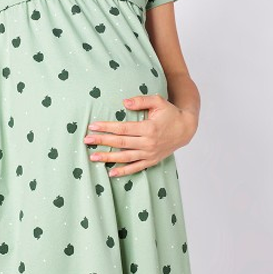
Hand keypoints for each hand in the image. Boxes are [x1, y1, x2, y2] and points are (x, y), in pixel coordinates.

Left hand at [83, 94, 197, 177]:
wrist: (186, 129)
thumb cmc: (170, 113)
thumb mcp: (158, 101)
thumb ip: (141, 101)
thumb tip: (124, 103)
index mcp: (148, 128)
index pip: (122, 129)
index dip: (107, 127)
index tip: (93, 126)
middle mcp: (148, 143)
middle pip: (120, 143)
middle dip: (102, 142)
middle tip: (86, 140)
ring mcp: (150, 154)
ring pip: (125, 158)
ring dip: (108, 158)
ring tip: (93, 157)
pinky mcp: (152, 160)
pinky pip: (136, 168)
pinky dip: (124, 172)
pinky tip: (111, 173)